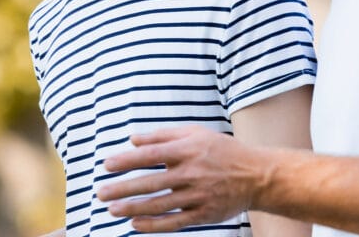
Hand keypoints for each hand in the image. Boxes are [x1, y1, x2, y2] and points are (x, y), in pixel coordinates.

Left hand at [96, 125, 261, 232]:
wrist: (257, 175)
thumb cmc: (222, 150)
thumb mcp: (195, 133)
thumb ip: (162, 135)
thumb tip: (132, 139)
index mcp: (187, 149)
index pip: (150, 154)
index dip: (126, 160)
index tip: (106, 165)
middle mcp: (191, 173)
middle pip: (150, 182)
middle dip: (122, 188)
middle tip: (100, 193)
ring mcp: (197, 195)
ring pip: (159, 205)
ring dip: (132, 208)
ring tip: (112, 209)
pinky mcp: (203, 214)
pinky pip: (174, 222)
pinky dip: (154, 225)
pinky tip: (135, 223)